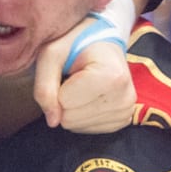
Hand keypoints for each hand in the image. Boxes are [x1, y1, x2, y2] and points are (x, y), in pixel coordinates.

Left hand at [33, 15, 134, 132]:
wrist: (103, 42)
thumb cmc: (76, 44)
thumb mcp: (52, 54)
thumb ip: (44, 87)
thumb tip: (52, 122)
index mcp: (111, 76)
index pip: (64, 102)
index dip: (58, 87)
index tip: (70, 70)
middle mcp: (125, 97)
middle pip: (70, 118)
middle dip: (63, 100)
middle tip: (74, 78)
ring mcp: (126, 111)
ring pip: (77, 126)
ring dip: (72, 108)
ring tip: (82, 86)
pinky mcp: (124, 120)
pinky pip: (87, 129)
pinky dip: (82, 115)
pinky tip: (89, 96)